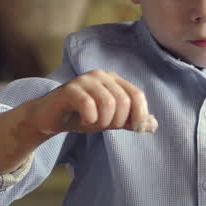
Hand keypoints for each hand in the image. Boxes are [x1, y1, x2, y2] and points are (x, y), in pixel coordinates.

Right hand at [25, 69, 157, 135]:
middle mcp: (101, 75)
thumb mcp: (110, 120)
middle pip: (124, 101)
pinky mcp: (70, 89)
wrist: (51, 118)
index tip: (137, 130)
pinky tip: (84, 121)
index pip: (137, 95)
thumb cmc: (82, 116)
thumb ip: (130, 121)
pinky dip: (90, 119)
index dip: (141, 115)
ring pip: (109, 103)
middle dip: (118, 121)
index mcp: (114, 80)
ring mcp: (85, 80)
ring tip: (93, 123)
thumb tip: (154, 125)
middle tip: (105, 126)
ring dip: (103, 121)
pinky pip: (89, 105)